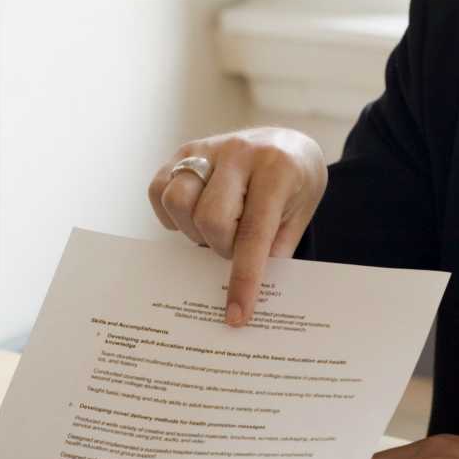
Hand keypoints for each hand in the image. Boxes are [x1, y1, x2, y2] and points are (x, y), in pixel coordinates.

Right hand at [149, 127, 326, 324]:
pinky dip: (171, 214)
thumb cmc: (296, 185)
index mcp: (276, 170)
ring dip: (193, 230)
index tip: (236, 314)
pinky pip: (159, 188)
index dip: (243, 279)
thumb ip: (274, 250)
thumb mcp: (299, 216)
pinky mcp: (186, 149)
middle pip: (210, 219)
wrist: (290, 144)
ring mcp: (209, 147)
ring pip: (177, 201)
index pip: (253, 233)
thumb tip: (248, 293)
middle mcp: (239, 152)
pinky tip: (193, 217)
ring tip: (215, 230)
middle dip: (220, 247)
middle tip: (234, 246)